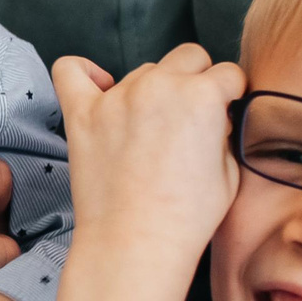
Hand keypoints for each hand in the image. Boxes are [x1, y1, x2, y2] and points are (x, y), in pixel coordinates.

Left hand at [53, 45, 245, 265]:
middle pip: (188, 57)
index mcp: (203, 96)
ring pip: (144, 70)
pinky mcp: (82, 113)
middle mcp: (160, 86)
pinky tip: (98, 89)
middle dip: (197, 80)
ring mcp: (117, 97)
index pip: (228, 73)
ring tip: (149, 128)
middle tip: (191, 117)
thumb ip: (222, 131)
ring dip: (153, 88)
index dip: (231, 95)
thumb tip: (213, 118)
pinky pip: (71, 71)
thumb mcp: (230, 171)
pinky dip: (84, 73)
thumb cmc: (187, 217)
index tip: (224, 112)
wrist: (136, 243)